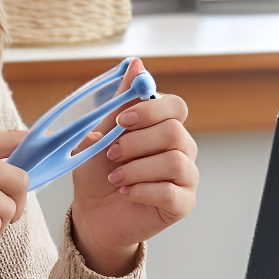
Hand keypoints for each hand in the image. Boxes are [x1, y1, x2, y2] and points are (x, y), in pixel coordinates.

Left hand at [70, 59, 197, 276]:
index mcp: (164, 128)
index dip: (150, 110)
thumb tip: (136, 64)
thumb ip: (119, 103)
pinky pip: (171, 192)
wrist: (93, 215)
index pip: (176, 107)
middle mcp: (181, 150)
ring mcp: (185, 178)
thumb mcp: (100, 135)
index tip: (121, 122)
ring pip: (175, 162)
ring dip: (138, 168)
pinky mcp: (182, 205)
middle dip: (137, 143)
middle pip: (175, 133)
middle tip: (111, 154)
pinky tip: (125, 192)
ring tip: (115, 178)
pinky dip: (143, 190)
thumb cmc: (98, 174)